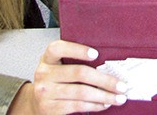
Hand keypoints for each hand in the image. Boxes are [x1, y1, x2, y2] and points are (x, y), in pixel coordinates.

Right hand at [8, 40, 127, 113]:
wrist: (34, 102)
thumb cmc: (54, 80)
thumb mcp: (58, 66)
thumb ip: (75, 61)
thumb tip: (109, 65)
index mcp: (48, 58)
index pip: (59, 48)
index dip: (78, 50)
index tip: (96, 54)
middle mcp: (44, 73)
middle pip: (79, 73)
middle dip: (105, 80)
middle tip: (122, 85)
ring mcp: (45, 92)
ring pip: (81, 92)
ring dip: (104, 96)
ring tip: (118, 98)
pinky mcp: (49, 108)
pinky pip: (77, 106)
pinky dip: (94, 105)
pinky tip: (104, 104)